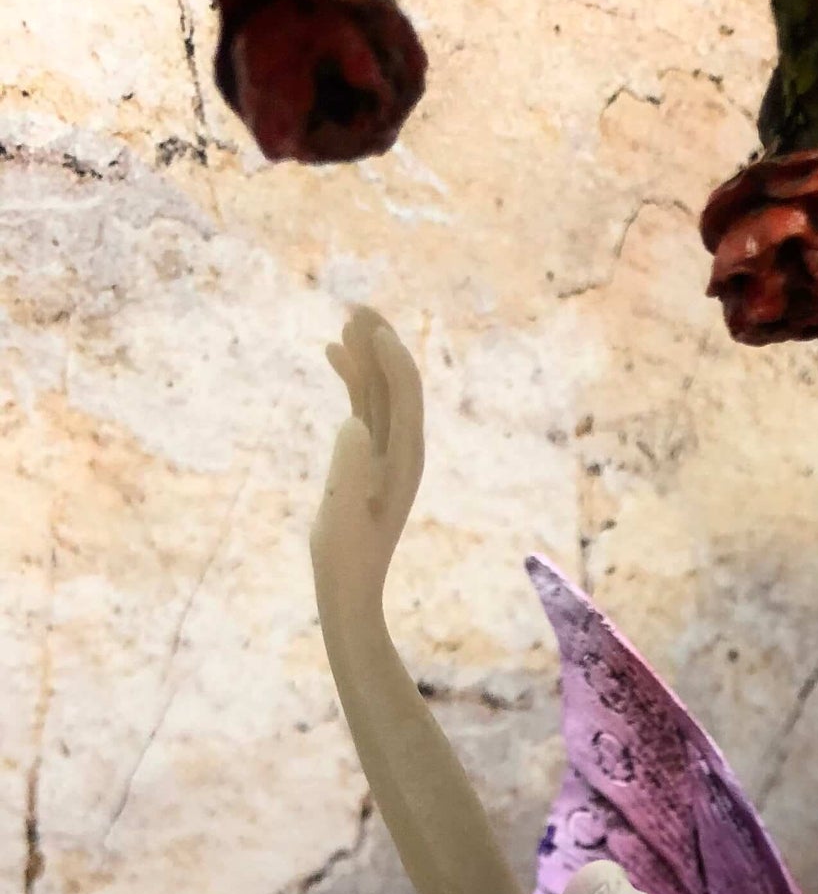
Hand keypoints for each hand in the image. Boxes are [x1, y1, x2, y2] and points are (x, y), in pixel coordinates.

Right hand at [310, 306, 424, 621]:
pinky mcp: (368, 456)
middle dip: (381, 344)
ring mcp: (386, 452)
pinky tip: (334, 352)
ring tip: (346, 318)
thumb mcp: (341, 518)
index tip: (371, 327)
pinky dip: (353, 378)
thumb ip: (349, 472)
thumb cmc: (345, 559)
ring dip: (366, 354)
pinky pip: (365, 406)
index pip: (406, 398)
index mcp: (405, 461)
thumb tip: (353, 422)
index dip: (392, 360)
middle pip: (398, 384)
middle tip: (357, 305)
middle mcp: (402, 450)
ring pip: (380, 391)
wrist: (348, 587)